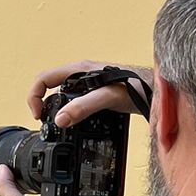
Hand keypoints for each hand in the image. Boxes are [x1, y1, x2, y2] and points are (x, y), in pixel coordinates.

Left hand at [0, 164, 98, 195]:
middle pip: (76, 190)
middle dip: (78, 181)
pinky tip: (99, 194)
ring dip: (90, 190)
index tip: (61, 166)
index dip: (61, 176)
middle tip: (77, 172)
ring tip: (88, 181)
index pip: (58, 185)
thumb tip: (1, 169)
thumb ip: (7, 186)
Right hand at [27, 60, 154, 127]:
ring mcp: (91, 84)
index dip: (34, 96)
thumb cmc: (140, 86)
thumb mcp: (108, 98)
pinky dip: (74, 114)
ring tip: (64, 126)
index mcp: (80, 69)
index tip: (40, 116)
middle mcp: (83, 74)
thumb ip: (83, 107)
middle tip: (49, 124)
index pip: (44, 78)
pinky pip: (78, 102)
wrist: (161, 90)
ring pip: (65, 96)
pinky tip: (82, 125)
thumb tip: (60, 119)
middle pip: (51, 87)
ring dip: (60, 110)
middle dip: (46, 105)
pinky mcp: (100, 94)